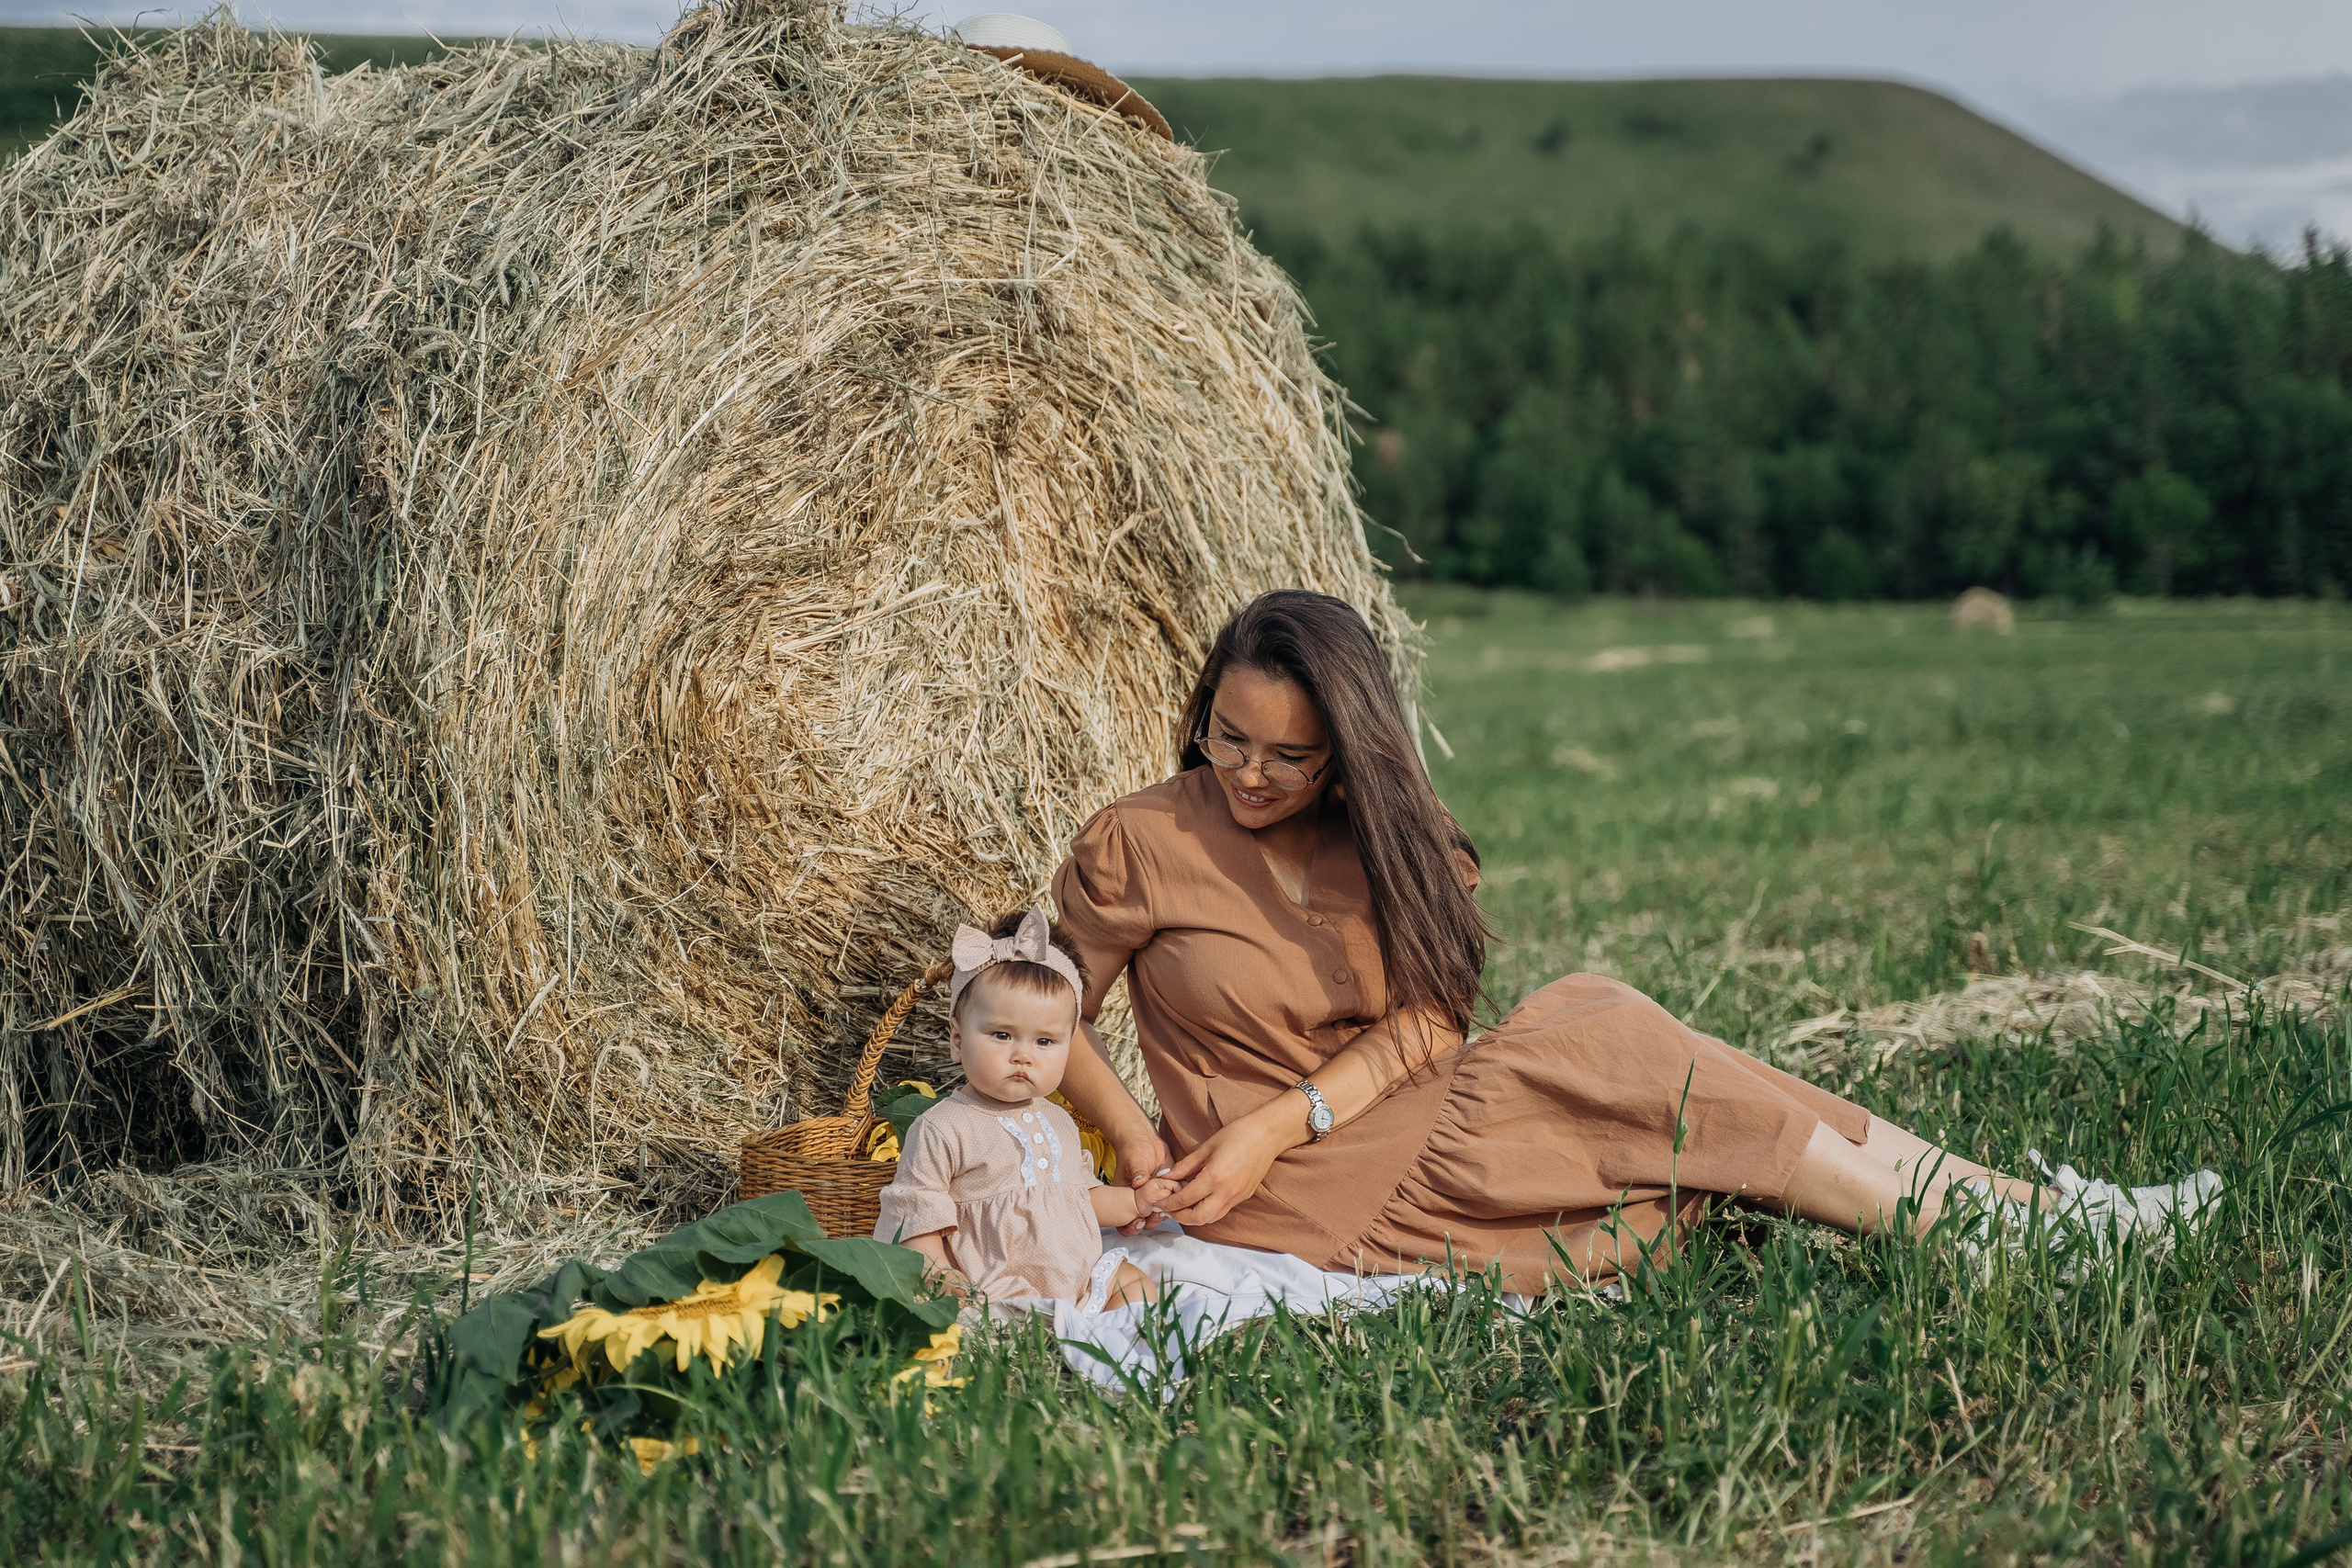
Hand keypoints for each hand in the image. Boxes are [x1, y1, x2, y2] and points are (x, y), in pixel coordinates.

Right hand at [1114, 1127, 1173, 1234]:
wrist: (1145, 1139)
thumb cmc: (1133, 1149)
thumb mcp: (1134, 1161)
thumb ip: (1137, 1172)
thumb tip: (1138, 1182)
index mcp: (1126, 1198)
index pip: (1126, 1220)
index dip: (1133, 1225)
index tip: (1141, 1219)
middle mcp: (1140, 1201)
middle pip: (1146, 1221)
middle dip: (1153, 1219)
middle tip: (1160, 1211)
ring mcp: (1155, 1197)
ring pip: (1161, 1215)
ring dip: (1167, 1212)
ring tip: (1171, 1203)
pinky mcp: (1168, 1190)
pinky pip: (1174, 1201)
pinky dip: (1179, 1201)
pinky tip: (1182, 1195)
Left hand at [1158, 1105, 1301, 1228]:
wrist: (1267, 1135)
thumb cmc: (1236, 1135)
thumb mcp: (1206, 1147)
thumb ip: (1185, 1165)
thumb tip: (1167, 1177)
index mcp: (1214, 1178)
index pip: (1185, 1199)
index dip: (1168, 1204)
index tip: (1157, 1203)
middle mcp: (1226, 1192)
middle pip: (1197, 1218)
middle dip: (1179, 1217)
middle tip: (1168, 1209)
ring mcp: (1237, 1197)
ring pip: (1211, 1218)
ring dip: (1194, 1217)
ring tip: (1182, 1206)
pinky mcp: (1244, 1196)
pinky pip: (1222, 1211)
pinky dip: (1208, 1210)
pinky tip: (1200, 1200)